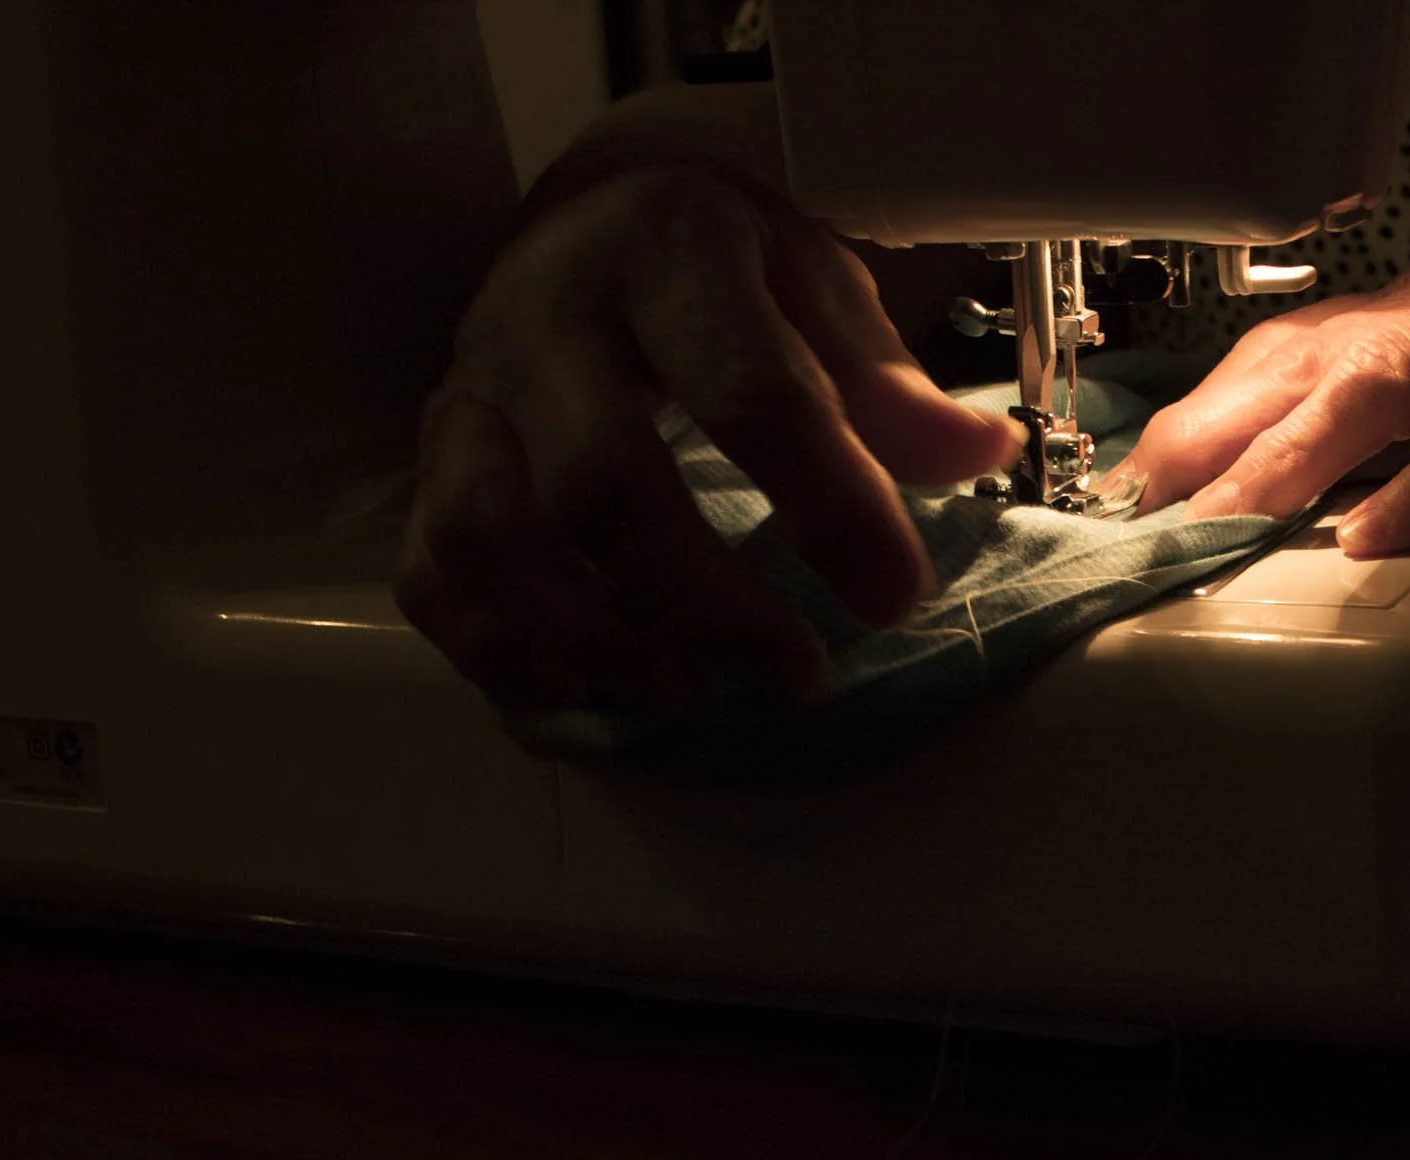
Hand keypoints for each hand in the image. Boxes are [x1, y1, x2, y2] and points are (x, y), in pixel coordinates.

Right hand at [395, 164, 1022, 707]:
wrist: (594, 220)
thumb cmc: (722, 271)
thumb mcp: (817, 287)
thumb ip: (888, 381)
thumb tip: (978, 454)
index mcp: (667, 253)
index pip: (748, 391)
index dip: (829, 505)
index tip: (896, 593)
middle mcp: (547, 316)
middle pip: (603, 483)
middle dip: (706, 603)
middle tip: (795, 673)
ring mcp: (472, 391)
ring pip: (494, 534)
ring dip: (593, 636)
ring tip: (686, 689)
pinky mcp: (431, 459)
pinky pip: (431, 569)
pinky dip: (499, 647)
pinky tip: (585, 686)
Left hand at [1113, 240, 1409, 554]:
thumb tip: (1328, 506)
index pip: (1296, 344)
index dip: (1211, 409)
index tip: (1143, 481)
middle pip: (1312, 353)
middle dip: (1216, 430)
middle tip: (1144, 507)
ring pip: (1386, 381)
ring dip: (1292, 454)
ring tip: (1224, 517)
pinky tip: (1375, 537)